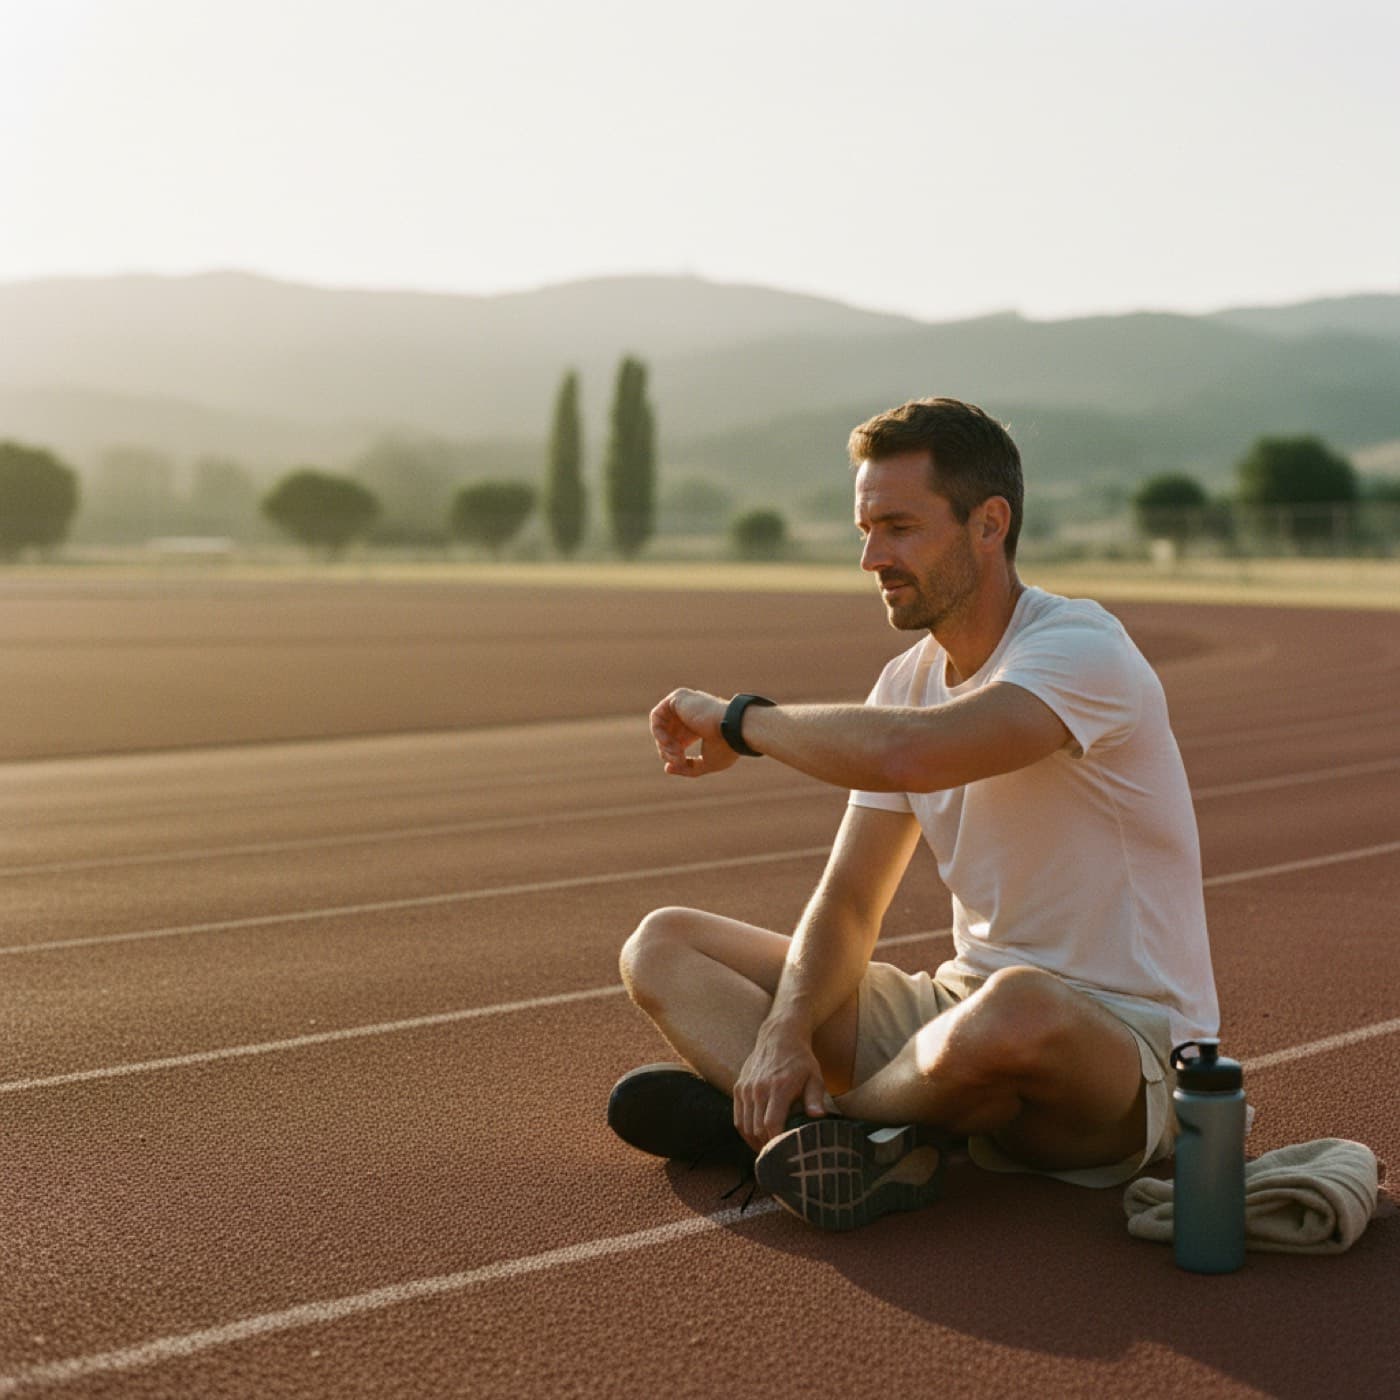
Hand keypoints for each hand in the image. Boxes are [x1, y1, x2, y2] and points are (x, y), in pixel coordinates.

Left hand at [649, 688, 739, 777]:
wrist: (734, 730)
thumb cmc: (726, 746)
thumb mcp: (706, 763)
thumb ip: (687, 768)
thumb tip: (667, 768)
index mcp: (698, 726)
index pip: (677, 740)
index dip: (674, 754)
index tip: (680, 763)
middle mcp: (690, 713)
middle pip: (667, 734)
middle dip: (667, 750)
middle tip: (677, 760)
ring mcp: (684, 704)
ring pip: (661, 726)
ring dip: (663, 743)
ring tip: (675, 753)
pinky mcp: (677, 698)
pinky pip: (657, 716)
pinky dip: (658, 731)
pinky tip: (667, 742)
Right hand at [733, 1023, 828, 1149]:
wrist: (779, 1036)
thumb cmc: (801, 1060)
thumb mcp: (815, 1077)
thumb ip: (815, 1098)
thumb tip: (818, 1116)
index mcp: (778, 1087)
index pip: (771, 1123)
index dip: (776, 1142)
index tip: (785, 1153)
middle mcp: (758, 1088)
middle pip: (757, 1129)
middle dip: (767, 1146)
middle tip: (779, 1158)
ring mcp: (746, 1088)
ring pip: (745, 1126)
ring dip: (755, 1142)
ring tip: (768, 1151)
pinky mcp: (738, 1087)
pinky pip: (738, 1118)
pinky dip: (745, 1132)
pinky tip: (756, 1139)